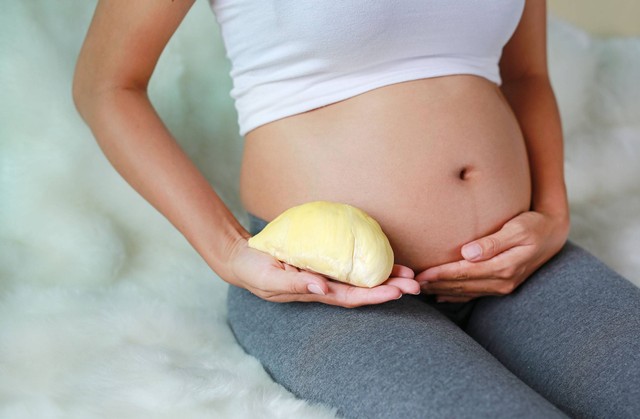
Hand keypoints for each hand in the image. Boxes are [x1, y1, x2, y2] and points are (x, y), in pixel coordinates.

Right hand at [227, 239, 419, 307]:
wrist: (243, 257)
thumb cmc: (254, 271)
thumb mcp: (270, 279)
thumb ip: (294, 284)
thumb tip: (322, 288)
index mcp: (315, 293)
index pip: (351, 298)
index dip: (374, 297)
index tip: (397, 292)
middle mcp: (325, 285)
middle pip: (363, 290)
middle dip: (390, 288)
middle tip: (416, 284)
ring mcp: (326, 273)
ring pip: (361, 277)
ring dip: (386, 276)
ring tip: (410, 273)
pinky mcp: (323, 258)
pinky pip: (350, 262)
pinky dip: (368, 260)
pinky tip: (383, 255)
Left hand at [416, 211, 568, 302]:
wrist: (553, 234)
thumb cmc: (534, 224)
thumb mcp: (517, 228)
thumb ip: (492, 242)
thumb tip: (468, 253)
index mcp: (505, 267)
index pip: (464, 273)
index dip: (440, 274)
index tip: (421, 274)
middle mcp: (503, 281)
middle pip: (462, 285)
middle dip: (436, 284)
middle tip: (410, 284)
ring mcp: (503, 286)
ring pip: (466, 292)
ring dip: (442, 290)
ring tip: (420, 289)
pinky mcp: (502, 285)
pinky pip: (474, 294)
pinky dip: (456, 296)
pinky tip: (441, 296)